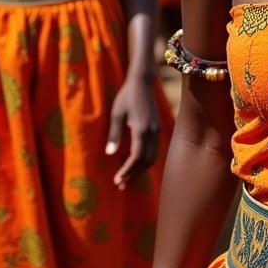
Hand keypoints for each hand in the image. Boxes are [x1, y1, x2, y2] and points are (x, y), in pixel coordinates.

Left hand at [106, 74, 159, 189]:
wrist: (143, 83)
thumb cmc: (127, 96)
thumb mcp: (116, 113)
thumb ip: (114, 134)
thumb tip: (110, 154)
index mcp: (142, 129)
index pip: (137, 157)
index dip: (128, 170)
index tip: (117, 180)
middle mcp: (153, 132)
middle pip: (146, 161)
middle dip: (134, 174)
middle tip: (120, 185)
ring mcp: (157, 131)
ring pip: (152, 157)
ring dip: (140, 170)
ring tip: (127, 179)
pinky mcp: (157, 129)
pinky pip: (154, 150)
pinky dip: (145, 161)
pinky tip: (136, 165)